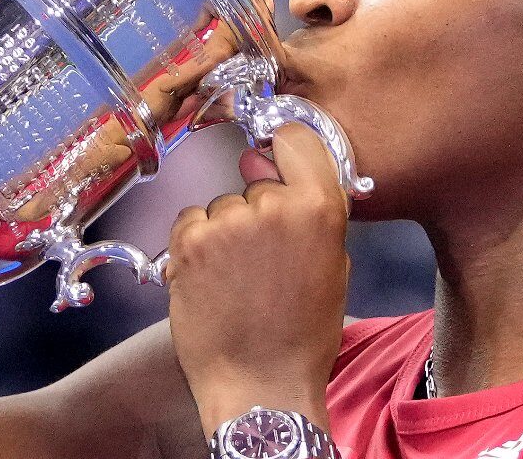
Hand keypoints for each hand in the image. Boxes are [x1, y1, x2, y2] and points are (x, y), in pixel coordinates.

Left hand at [167, 122, 350, 436]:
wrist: (262, 385)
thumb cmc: (302, 333)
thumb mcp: (332, 263)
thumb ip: (309, 210)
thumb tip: (262, 162)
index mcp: (318, 207)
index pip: (296, 137)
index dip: (283, 148)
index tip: (273, 160)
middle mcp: (273, 206)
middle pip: (255, 181)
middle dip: (255, 209)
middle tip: (261, 258)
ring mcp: (228, 222)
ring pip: (222, 205)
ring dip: (225, 231)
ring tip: (236, 278)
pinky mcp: (190, 242)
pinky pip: (191, 221)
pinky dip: (196, 244)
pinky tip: (212, 280)